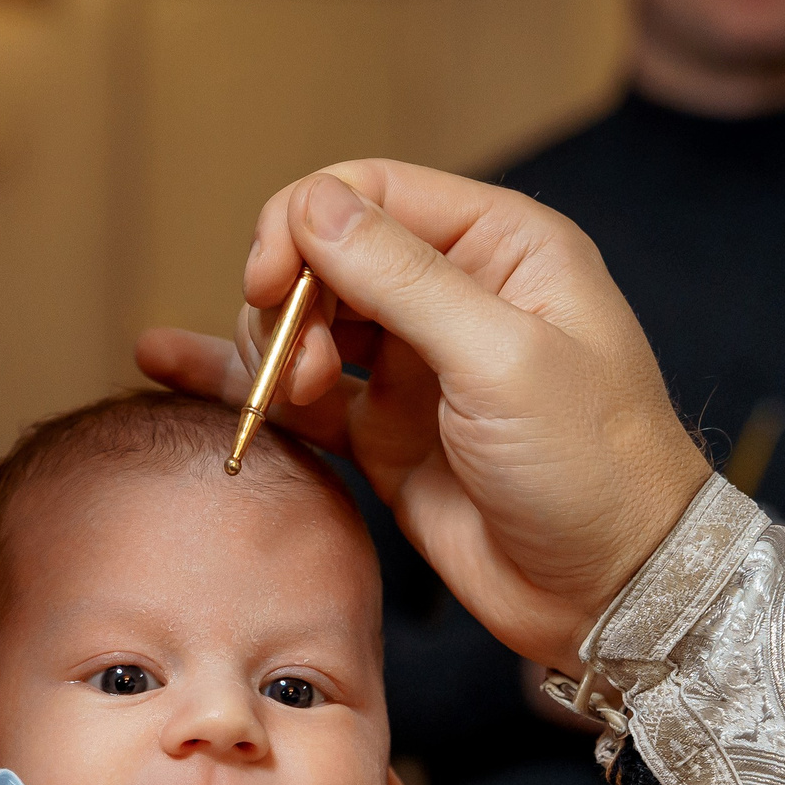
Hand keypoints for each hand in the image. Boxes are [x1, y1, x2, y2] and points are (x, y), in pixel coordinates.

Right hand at [135, 163, 709, 674]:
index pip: (370, 193)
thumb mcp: (502, 360)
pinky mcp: (388, 435)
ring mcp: (416, 367)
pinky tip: (171, 366)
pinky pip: (302, 395)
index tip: (269, 281)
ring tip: (289, 397)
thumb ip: (404, 280)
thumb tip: (311, 206)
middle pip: (326, 255)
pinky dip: (249, 386)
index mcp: (501, 248)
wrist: (614, 592)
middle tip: (294, 367)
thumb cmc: (594, 469)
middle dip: (287, 299)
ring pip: (307, 323)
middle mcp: (455, 295)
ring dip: (274, 350)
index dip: (303, 224)